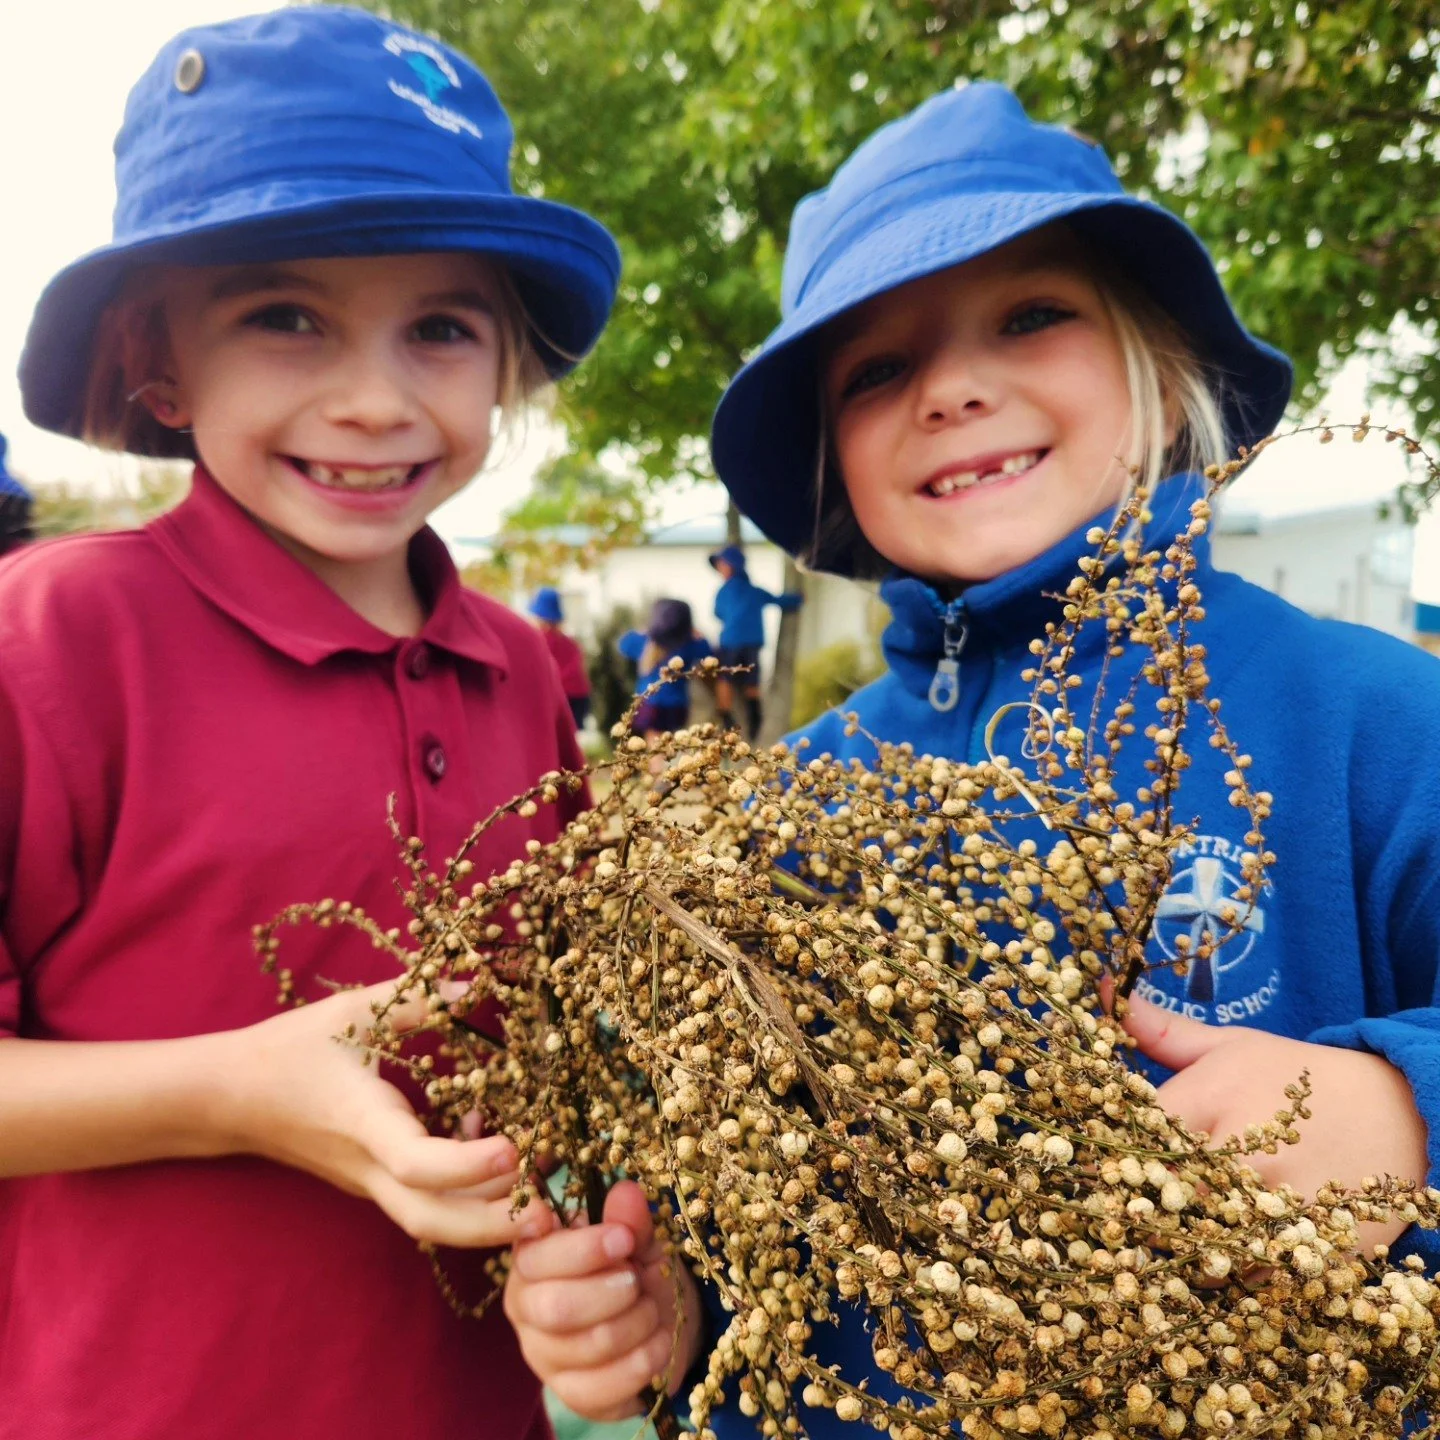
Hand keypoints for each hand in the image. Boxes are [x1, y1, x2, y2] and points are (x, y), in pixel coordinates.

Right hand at [214, 980, 553, 1247]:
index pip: (418, 1164)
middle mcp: (369, 1167)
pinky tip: (500, 1153)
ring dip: (490, 1218)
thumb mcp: (354, 1012)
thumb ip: (418, 996)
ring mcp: (371, 1184)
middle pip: (433, 1222)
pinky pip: (427, 1206)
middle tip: (552, 1213)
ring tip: (548, 1192)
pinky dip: (469, 1196)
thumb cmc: (290, 1049)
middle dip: (494, 1225)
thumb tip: (479, 979)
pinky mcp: (376, 1184)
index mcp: (363, 1124)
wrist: (230, 1098)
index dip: (469, 1165)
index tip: (516, 1149)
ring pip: (433, 1224)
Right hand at [504, 1179, 703, 1421]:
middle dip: (613, 1291)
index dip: (585, 1249)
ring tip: (652, 1308)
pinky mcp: (568, 1392)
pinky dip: (643, 1361)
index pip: (539, 1256)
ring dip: (637, 1323)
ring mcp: (542, 1354)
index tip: (625, 1240)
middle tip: (638, 1279)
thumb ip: (629, 1218)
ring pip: (587, 1346)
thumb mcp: (637, 1237)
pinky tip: (658, 1343)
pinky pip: (602, 1387)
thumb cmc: (635, 1266)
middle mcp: (525, 1306)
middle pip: (556, 1307)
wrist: (657, 1319)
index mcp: (532, 1257)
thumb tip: (626, 1191)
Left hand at [1120, 990, 1429, 1252]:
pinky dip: (1236, 1269)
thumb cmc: (1299, 1079)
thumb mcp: (1231, 1047)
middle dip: (1145, 1207)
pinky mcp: (1309, 1250)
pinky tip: (1238, 1245)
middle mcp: (1241, 1154)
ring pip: (1198, 1249)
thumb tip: (1099, 987)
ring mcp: (1277, 1209)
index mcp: (1212, 1099)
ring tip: (1195, 1226)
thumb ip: (1162, 1031)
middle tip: (1145, 1205)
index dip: (1114, 1156)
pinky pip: (1248, 1278)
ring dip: (1188, 1245)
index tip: (1105, 1166)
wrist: (1401, 1115)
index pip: (1132, 1139)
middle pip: (1157, 1202)